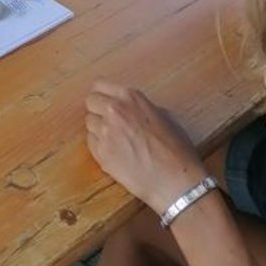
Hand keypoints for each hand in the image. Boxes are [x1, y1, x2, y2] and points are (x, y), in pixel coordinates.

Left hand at [86, 81, 207, 215]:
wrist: (176, 180)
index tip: (105, 102)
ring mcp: (105, 132)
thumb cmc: (176, 149)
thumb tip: (129, 108)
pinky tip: (117, 153)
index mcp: (130, 97)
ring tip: (117, 141)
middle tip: (110, 123)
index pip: (99, 85)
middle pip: (90, 102)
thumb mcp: (163, 115)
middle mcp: (114, 110)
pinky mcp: (101, 154)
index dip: (102, 95)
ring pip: (89, 123)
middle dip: (98, 110)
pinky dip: (100, 147)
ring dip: (99, 130)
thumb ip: (139, 107)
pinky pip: (91, 143)